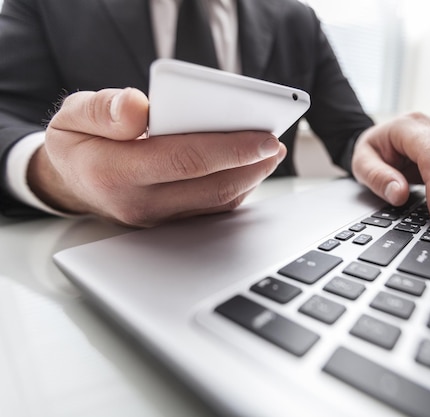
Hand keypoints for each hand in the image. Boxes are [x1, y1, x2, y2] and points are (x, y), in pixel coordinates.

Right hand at [27, 88, 286, 226]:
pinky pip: (213, 209)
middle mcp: (138, 204)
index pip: (183, 160)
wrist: (72, 182)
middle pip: (211, 186)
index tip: (263, 135)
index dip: (229, 148)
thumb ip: (103, 110)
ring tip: (271, 152)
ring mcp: (158, 219)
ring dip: (251, 178)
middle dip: (251, 164)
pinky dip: (238, 188)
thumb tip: (139, 108)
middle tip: (276, 142)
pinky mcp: (172, 222)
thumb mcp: (73, 115)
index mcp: (113, 172)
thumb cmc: (79, 143)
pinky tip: (251, 168)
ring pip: (218, 202)